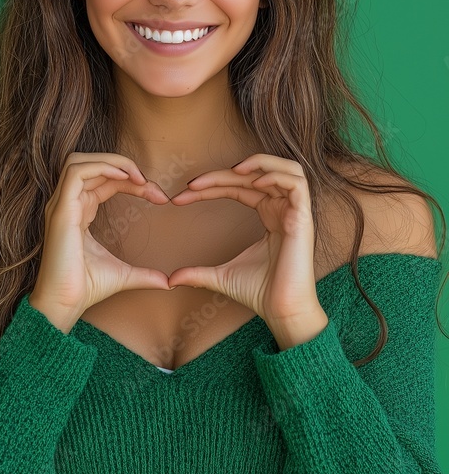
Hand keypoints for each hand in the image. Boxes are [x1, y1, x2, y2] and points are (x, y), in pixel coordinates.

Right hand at [28, 152, 171, 331]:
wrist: (66, 303)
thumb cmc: (87, 288)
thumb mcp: (124, 274)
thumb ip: (146, 274)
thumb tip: (169, 283)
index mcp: (79, 212)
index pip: (105, 181)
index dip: (133, 182)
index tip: (159, 197)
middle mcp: (68, 204)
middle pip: (94, 166)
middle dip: (125, 167)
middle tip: (151, 184)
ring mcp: (61, 205)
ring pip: (80, 161)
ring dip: (112, 162)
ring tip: (138, 177)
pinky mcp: (61, 210)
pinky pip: (76, 173)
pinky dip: (100, 167)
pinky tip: (123, 177)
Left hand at [168, 153, 324, 325]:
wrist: (282, 310)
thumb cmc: (260, 293)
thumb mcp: (221, 276)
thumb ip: (197, 273)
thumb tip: (171, 279)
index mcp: (268, 215)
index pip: (238, 187)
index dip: (211, 185)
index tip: (181, 196)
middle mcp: (282, 209)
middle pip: (254, 175)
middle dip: (221, 175)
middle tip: (192, 184)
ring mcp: (295, 211)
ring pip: (284, 168)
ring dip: (258, 162)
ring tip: (232, 170)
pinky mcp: (303, 218)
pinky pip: (297, 183)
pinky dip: (276, 175)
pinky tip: (253, 182)